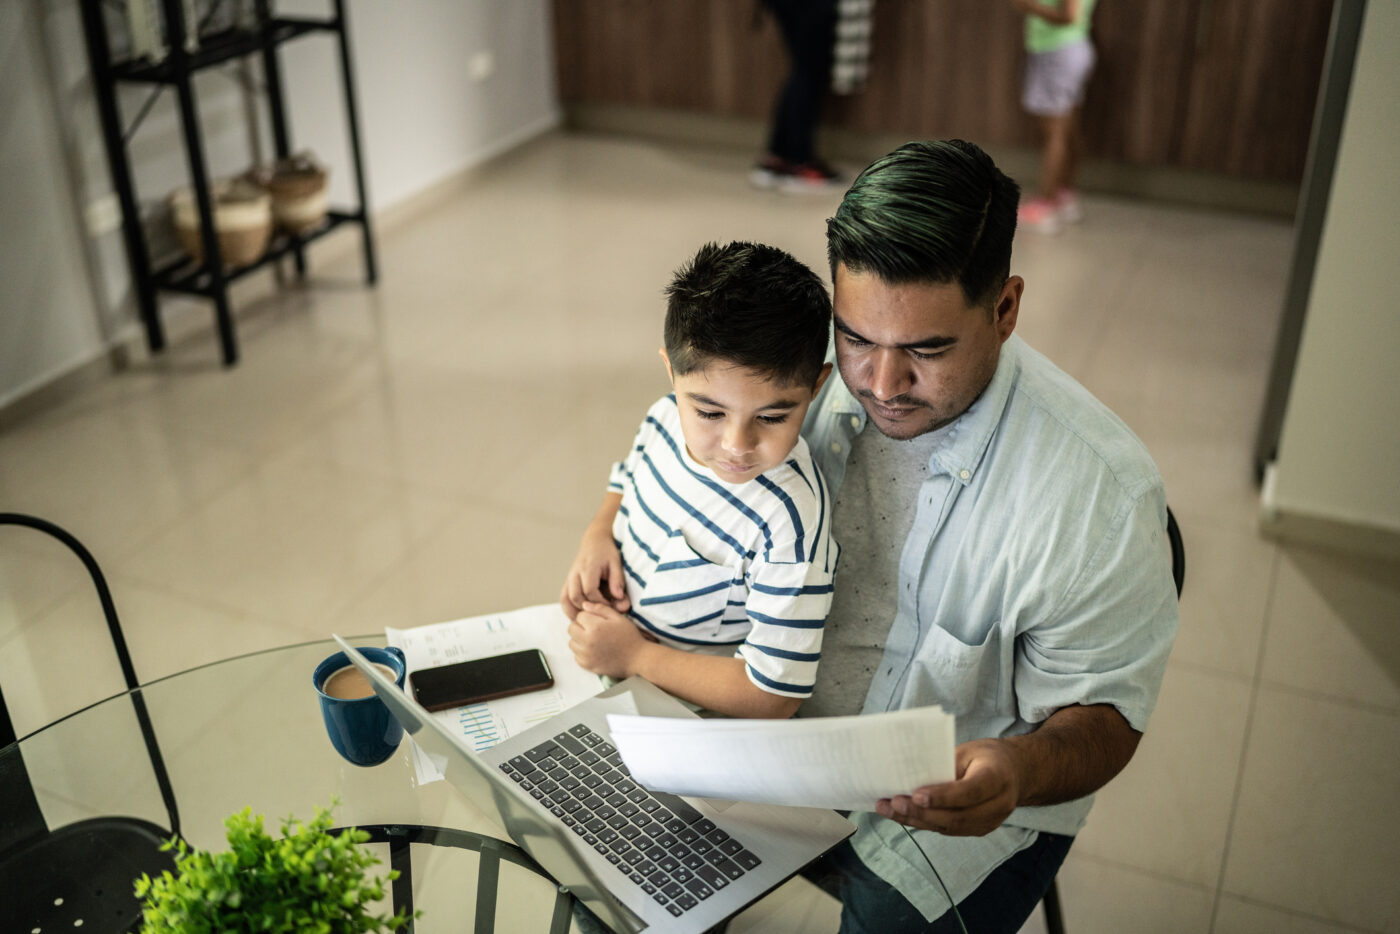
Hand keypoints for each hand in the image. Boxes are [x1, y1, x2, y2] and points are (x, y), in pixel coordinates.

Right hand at [559, 527, 630, 621]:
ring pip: (565, 599)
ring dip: (574, 612)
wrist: (595, 542)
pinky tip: (580, 616)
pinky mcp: (567, 582)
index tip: (612, 607)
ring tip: (588, 621)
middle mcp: (575, 573)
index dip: (601, 603)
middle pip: (575, 597)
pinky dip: (569, 609)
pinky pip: (564, 598)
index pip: (590, 591)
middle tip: (600, 616)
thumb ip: (617, 580)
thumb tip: (618, 597)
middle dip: (588, 609)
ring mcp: (569, 578)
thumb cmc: (607, 553)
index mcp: (588, 567)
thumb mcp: (616, 563)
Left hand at [567, 601, 652, 679]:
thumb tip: (584, 605)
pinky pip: (576, 655)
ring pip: (571, 642)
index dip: (588, 616)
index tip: (597, 621)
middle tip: (593, 629)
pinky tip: (594, 650)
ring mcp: (586, 655)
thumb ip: (600, 608)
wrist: (637, 659)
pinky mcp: (587, 665)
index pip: (579, 616)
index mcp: (595, 627)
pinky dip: (582, 652)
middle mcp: (587, 641)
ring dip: (579, 639)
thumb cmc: (629, 637)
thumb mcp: (618, 618)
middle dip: (580, 626)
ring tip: (594, 640)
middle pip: (571, 628)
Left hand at [875, 738, 1021, 836]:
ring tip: (888, 809)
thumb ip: (946, 765)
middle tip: (894, 803)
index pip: (969, 792)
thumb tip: (911, 777)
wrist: (1015, 773)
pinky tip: (901, 815)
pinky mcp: (979, 830)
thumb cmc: (987, 757)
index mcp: (998, 778)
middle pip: (957, 816)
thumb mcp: (969, 750)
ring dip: (916, 820)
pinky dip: (923, 823)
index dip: (942, 796)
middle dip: (922, 812)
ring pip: (949, 828)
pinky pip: (948, 830)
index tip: (916, 794)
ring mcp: (990, 822)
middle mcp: (998, 805)